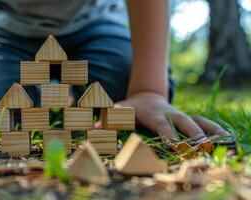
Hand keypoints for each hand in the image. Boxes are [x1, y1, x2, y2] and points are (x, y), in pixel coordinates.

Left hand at [95, 92, 226, 140]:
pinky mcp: (188, 117)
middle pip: (183, 121)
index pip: (161, 124)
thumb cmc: (131, 107)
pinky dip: (213, 129)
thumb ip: (107, 119)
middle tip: (201, 142)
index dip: (167, 133)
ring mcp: (180, 115)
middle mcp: (169, 114)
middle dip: (192, 131)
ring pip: (197, 120)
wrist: (146, 96)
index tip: (174, 143)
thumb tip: (91, 128)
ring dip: (209, 129)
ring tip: (222, 139)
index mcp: (153, 113)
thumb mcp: (118, 110)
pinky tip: (225, 137)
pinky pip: (203, 122)